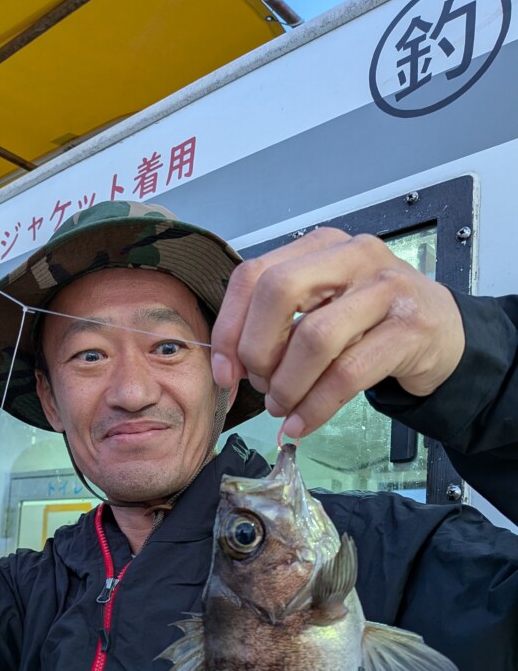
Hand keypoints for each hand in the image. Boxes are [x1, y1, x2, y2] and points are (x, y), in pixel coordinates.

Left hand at [211, 227, 465, 436]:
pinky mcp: (409, 329)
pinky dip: (315, 406)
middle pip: (279, 291)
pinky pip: (347, 374)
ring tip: (281, 408)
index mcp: (321, 246)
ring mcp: (386, 288)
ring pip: (314, 336)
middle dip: (257, 349)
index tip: (225, 371)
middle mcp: (353, 256)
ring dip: (287, 385)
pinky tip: (302, 423)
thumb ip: (277, 324)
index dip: (229, 327)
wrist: (445, 335)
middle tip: (260, 385)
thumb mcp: (323, 309)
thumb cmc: (372, 324)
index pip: (254, 274)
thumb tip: (228, 367)